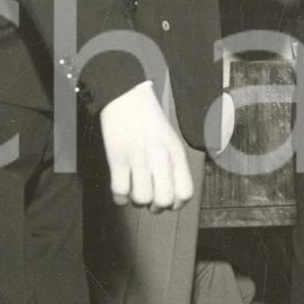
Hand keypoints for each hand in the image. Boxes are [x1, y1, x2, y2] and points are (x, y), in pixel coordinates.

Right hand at [99, 82, 193, 210]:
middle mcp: (160, 157)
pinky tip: (121, 187)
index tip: (167, 201)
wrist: (126, 96)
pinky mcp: (117, 158)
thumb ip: (173, 166)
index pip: (185, 193)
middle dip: (155, 206)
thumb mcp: (171, 140)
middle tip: (149, 197)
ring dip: (136, 200)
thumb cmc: (148, 120)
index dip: (176, 204)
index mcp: (176, 154)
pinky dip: (119, 196)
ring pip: (141, 199)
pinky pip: (120, 191)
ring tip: (133, 189)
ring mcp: (138, 158)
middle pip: (164, 201)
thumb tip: (171, 195)